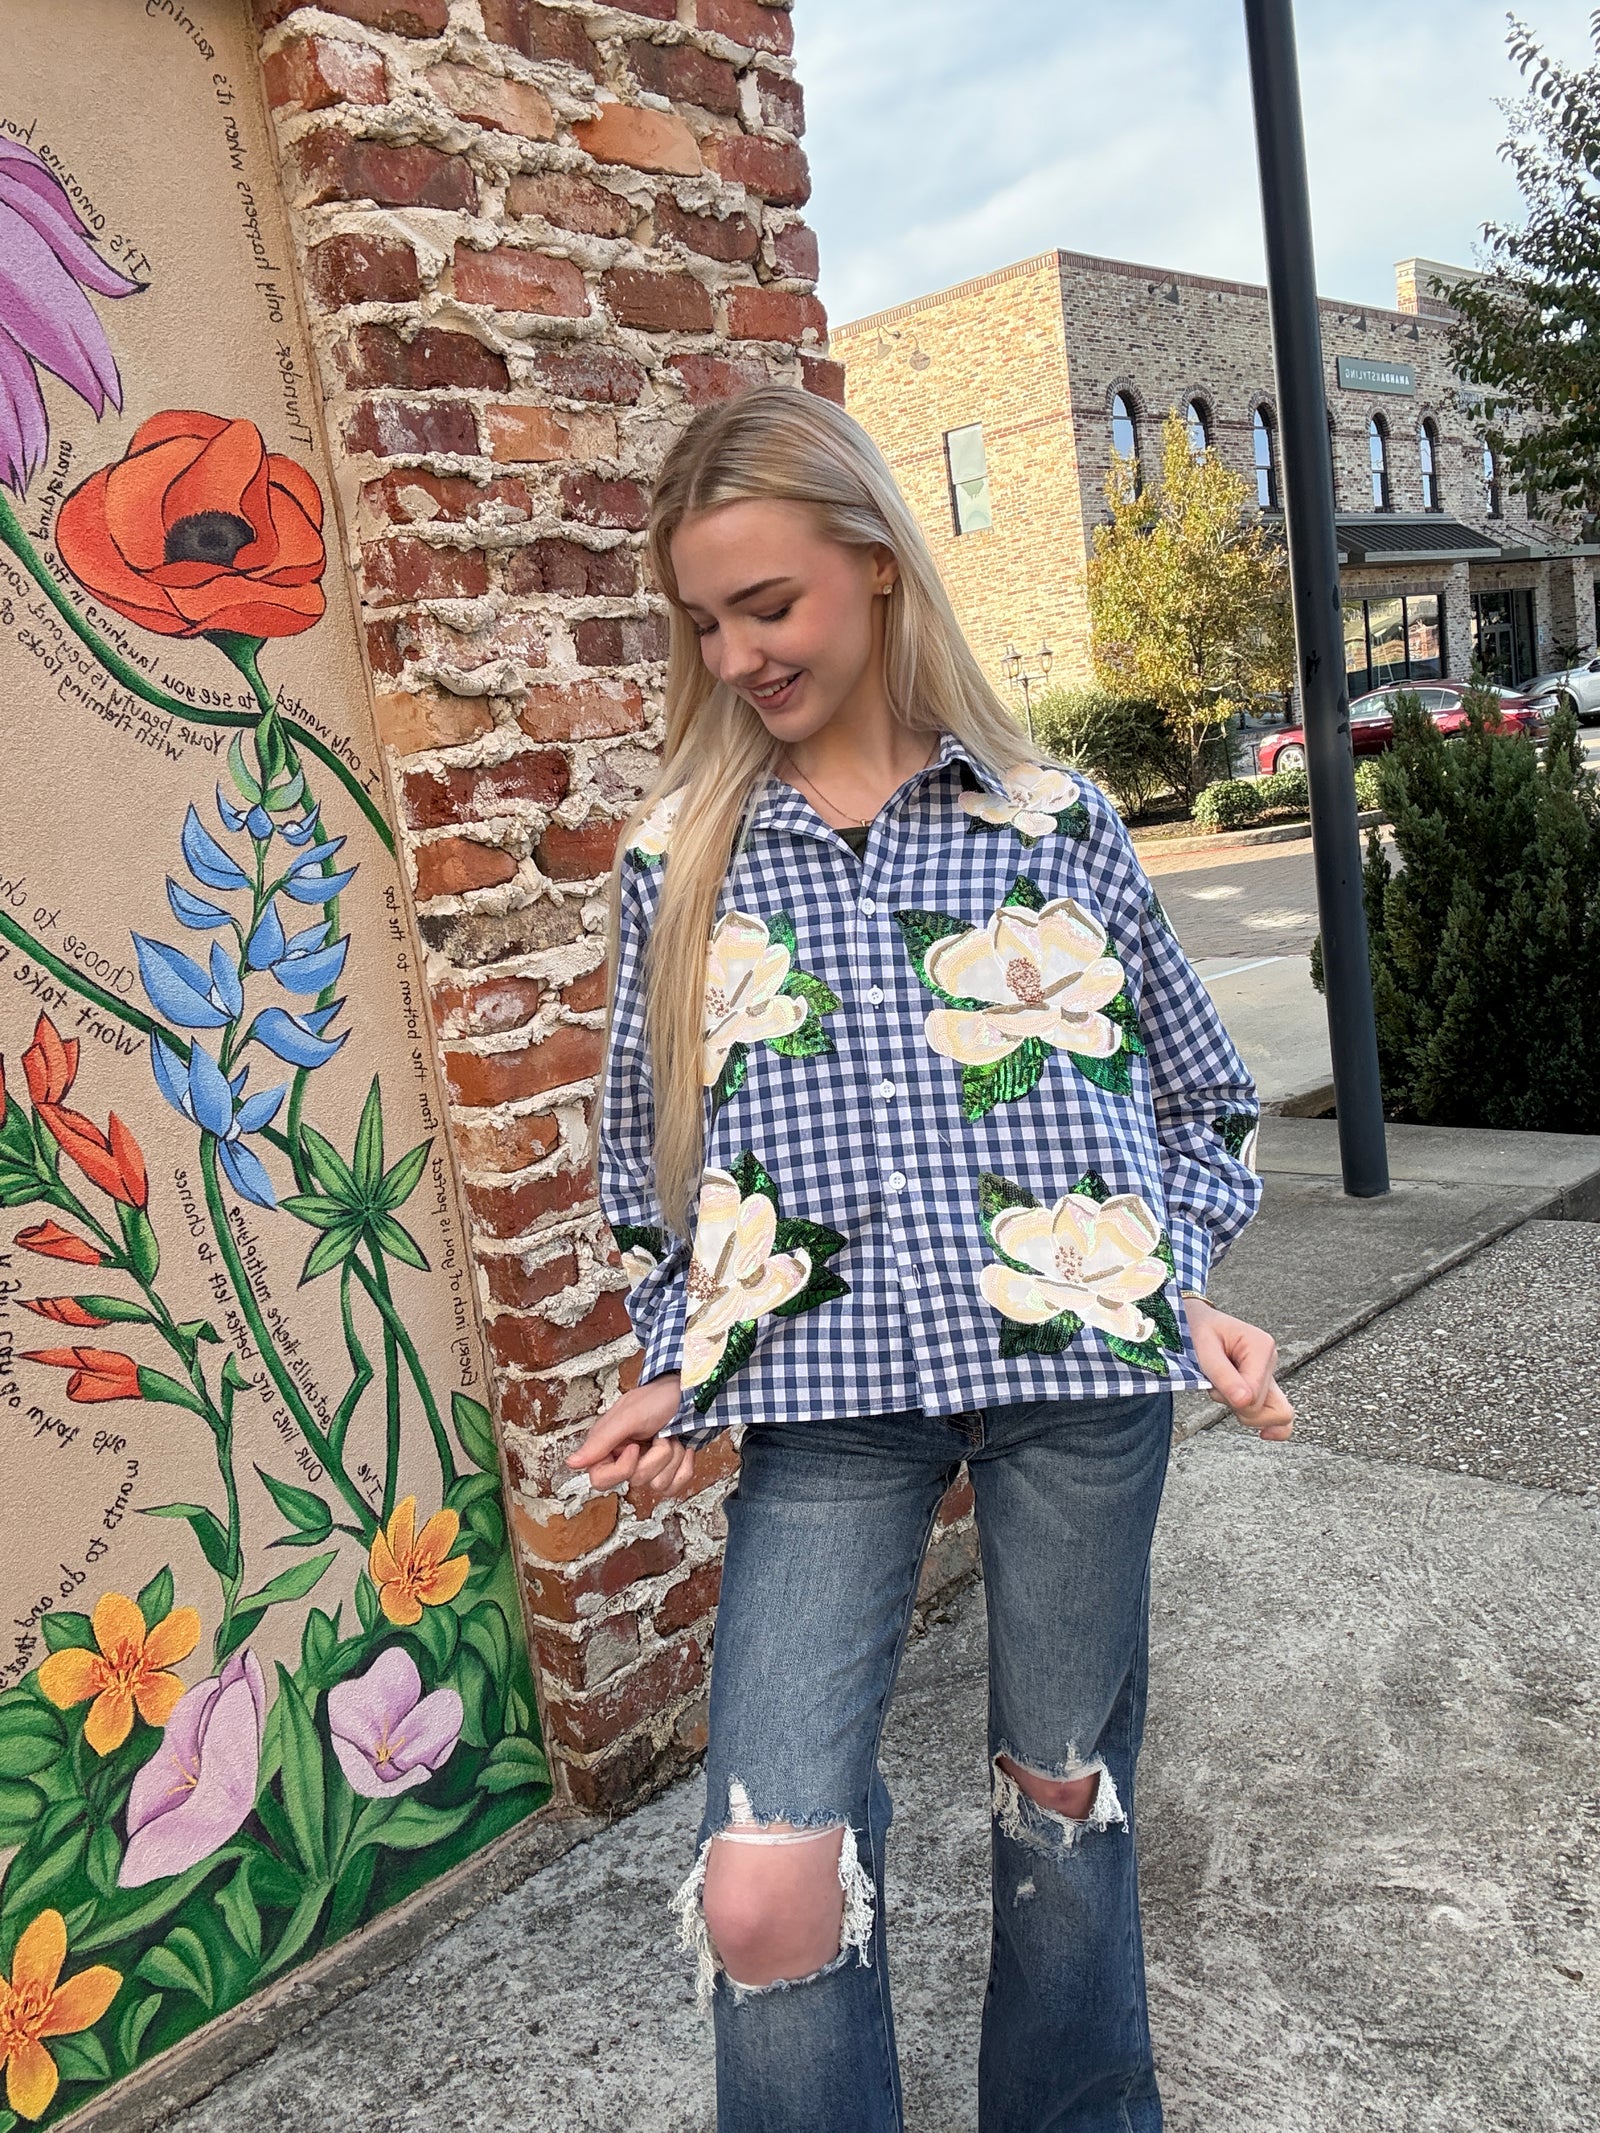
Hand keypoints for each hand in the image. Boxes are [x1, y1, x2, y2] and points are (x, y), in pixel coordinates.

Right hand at [567, 1372, 695, 1495]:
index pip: (600, 1480)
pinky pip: (675, 1488)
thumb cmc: (659, 1398)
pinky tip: (685, 1447)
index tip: (634, 1448)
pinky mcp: (668, 1471)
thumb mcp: (628, 1416)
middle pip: (636, 1481)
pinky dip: (685, 1466)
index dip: (621, 1469)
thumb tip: (572, 1463)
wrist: (693, 1394)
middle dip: (655, 1457)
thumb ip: (600, 1441)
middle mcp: (626, 1458)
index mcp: (609, 1445)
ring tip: (672, 1436)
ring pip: (659, 1485)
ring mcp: (649, 1466)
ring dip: (673, 1456)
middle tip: (658, 1435)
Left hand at [1182, 1297, 1294, 1440]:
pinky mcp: (1265, 1387)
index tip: (1212, 1385)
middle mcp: (1271, 1361)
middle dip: (1238, 1407)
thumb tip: (1245, 1402)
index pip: (1255, 1394)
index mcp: (1261, 1346)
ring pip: (1278, 1415)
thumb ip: (1223, 1375)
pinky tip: (1264, 1434)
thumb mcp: (1204, 1349)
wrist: (1195, 1322)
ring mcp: (1270, 1375)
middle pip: (1271, 1409)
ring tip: (1223, 1391)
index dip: (1232, 1398)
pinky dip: (1274, 1427)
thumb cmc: (1198, 1331)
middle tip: (1215, 1387)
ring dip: (1244, 1412)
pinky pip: (1282, 1415)